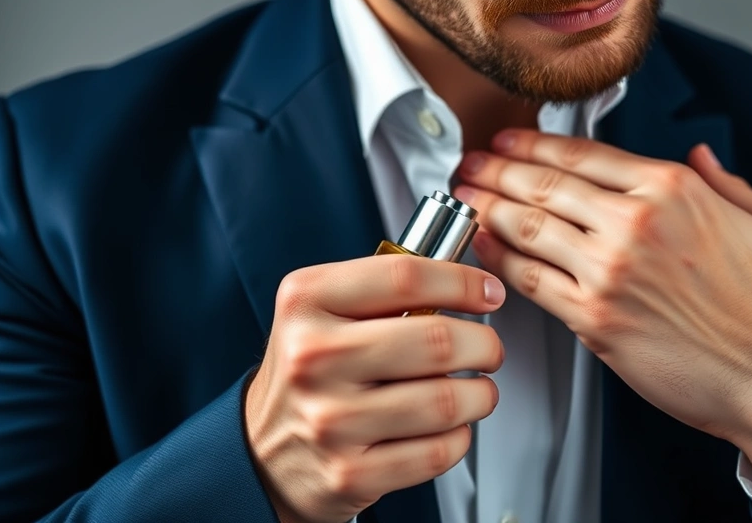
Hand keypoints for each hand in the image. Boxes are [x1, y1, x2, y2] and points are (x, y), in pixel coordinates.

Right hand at [245, 255, 505, 522]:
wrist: (263, 451)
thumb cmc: (311, 371)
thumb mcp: (324, 309)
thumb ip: (387, 288)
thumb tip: (470, 282)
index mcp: (306, 302)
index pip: (406, 277)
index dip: (464, 282)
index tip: (489, 292)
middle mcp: (312, 358)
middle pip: (436, 340)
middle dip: (484, 344)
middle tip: (489, 349)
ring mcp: (330, 420)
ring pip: (446, 400)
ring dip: (480, 394)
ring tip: (476, 390)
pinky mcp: (350, 474)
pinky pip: (437, 451)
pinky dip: (459, 437)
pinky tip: (449, 427)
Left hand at [454, 130, 751, 498]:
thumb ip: (730, 183)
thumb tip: (702, 155)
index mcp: (675, 189)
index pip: (583, 153)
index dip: (534, 143)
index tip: (509, 140)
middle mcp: (637, 222)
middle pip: (545, 183)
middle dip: (497, 169)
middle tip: (471, 163)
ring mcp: (612, 270)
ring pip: (528, 226)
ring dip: (486, 208)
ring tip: (463, 198)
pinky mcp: (596, 319)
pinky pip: (531, 281)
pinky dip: (498, 261)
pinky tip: (481, 248)